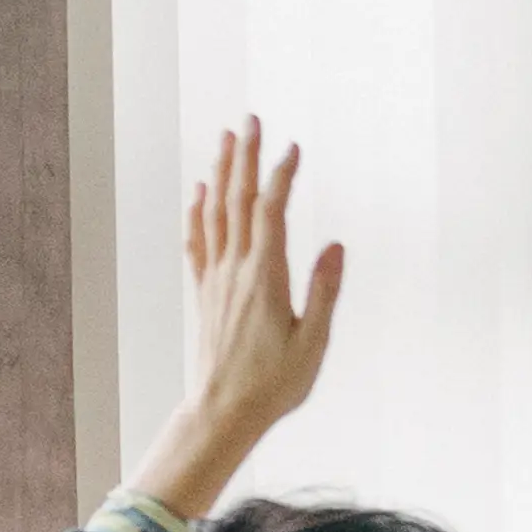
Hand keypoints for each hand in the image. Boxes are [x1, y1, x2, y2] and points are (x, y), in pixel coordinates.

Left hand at [127, 119, 343, 518]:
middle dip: (246, 158)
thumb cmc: (274, 383)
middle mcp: (235, 270)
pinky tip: (198, 192)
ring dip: (220, 173)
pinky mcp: (204, 293)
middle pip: (238, 201)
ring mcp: (215, 279)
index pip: (272, 212)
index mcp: (265, 278)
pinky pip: (197, 241)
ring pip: (214, 213)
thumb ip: (324, 290)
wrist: (223, 410)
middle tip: (250, 120)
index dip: (282, 176)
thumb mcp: (314, 342)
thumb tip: (335, 245)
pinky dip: (197, 211)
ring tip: (226, 140)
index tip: (293, 148)